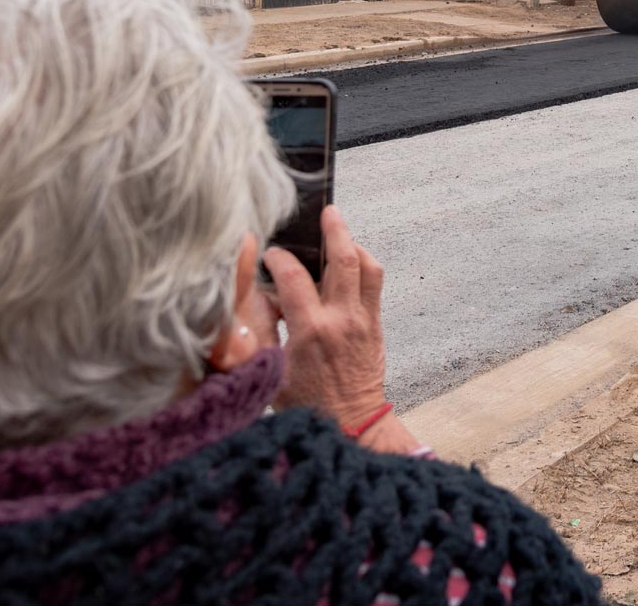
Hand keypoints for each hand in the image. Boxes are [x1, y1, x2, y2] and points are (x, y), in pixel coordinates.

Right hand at [265, 206, 389, 426]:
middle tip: (327, 211)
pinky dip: (363, 267)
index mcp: (311, 331)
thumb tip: (260, 297)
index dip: (279, 258)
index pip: (294, 277)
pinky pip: (374, 285)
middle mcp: (342, 320)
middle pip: (344, 259)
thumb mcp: (270, 371)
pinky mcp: (377, 326)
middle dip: (335, 229)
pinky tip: (348, 265)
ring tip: (340, 234)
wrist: (352, 425)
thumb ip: (262, 330)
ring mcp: (364, 321)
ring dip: (354, 246)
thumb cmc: (307, 406)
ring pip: (369, 267)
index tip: (270, 253)